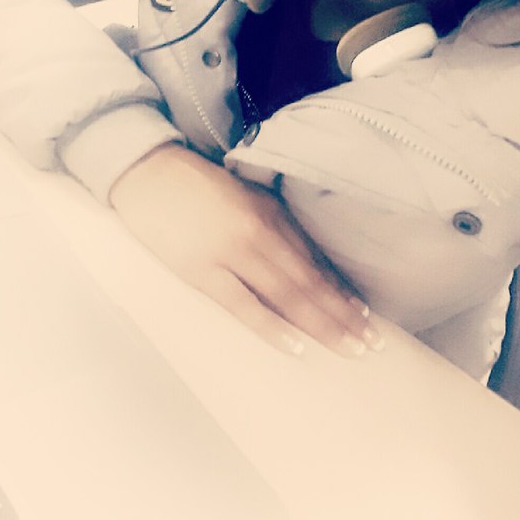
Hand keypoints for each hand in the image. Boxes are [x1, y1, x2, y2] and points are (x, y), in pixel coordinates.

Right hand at [109, 144, 383, 356]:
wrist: (147, 171)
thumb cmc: (195, 185)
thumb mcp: (243, 197)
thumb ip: (272, 226)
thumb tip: (304, 262)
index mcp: (271, 214)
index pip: (314, 261)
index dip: (341, 291)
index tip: (367, 317)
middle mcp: (260, 233)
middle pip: (309, 283)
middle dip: (342, 315)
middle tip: (372, 344)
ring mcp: (231, 253)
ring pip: (287, 296)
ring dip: (321, 324)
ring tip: (349, 349)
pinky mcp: (201, 270)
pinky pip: (243, 306)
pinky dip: (272, 327)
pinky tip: (296, 345)